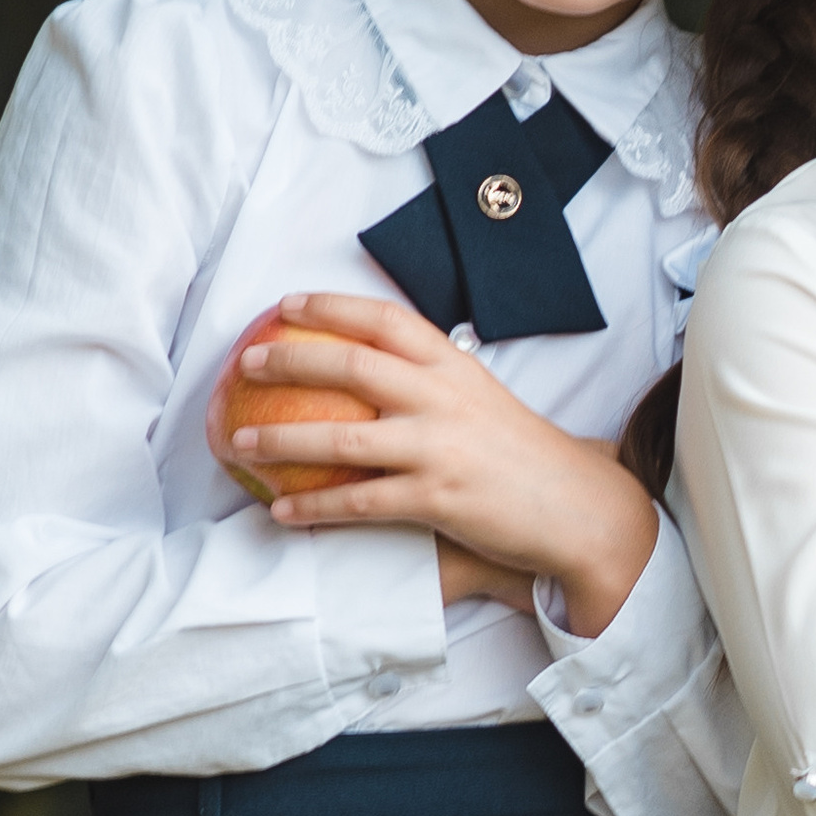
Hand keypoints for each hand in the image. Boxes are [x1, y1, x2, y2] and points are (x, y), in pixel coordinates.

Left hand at [230, 292, 659, 639]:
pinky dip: (314, 506)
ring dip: (282, 440)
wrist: (576, 506)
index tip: (284, 305)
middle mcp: (443, 398)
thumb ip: (430, 383)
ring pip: (343, 437)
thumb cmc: (520, 455)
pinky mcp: (438, 499)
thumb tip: (372, 371)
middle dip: (289, 360)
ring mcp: (439, 448)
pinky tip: (281, 511)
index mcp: (453, 366)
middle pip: (352, 364)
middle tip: (244, 366)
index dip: (329, 307)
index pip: (384, 320)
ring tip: (239, 444)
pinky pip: (360, 502)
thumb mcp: (479, 399)